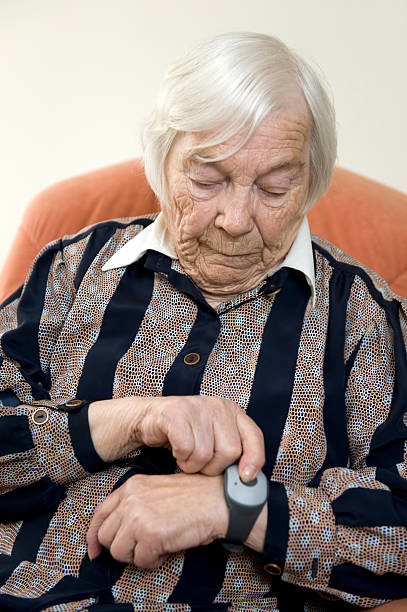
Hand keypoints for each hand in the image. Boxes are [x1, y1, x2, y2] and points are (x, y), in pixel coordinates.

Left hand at [86, 472, 227, 566]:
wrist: (218, 501)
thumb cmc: (193, 498)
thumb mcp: (156, 491)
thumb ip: (133, 506)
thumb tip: (112, 535)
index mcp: (131, 486)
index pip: (100, 513)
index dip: (94, 535)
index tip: (95, 550)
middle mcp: (131, 499)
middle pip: (105, 536)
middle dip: (122, 547)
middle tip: (144, 545)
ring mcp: (139, 517)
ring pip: (119, 552)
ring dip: (138, 555)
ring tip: (158, 545)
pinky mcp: (151, 535)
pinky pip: (141, 561)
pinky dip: (155, 560)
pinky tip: (168, 547)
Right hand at [89, 395, 264, 480]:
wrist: (148, 420)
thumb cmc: (185, 434)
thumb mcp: (214, 440)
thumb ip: (232, 453)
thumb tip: (249, 480)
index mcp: (232, 412)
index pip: (254, 436)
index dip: (254, 459)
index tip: (245, 477)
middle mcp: (218, 406)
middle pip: (230, 452)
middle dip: (213, 467)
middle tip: (200, 464)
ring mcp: (198, 407)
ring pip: (206, 454)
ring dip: (192, 465)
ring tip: (186, 457)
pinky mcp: (176, 412)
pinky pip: (186, 449)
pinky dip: (180, 457)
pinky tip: (176, 451)